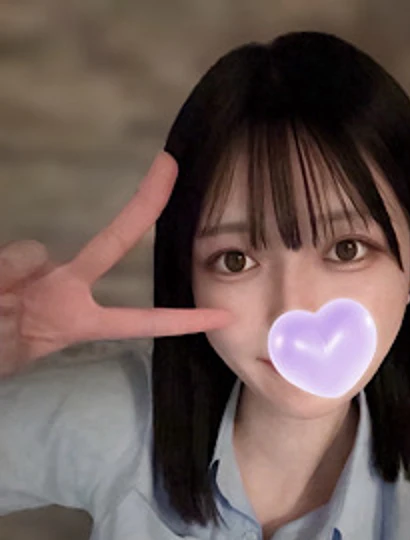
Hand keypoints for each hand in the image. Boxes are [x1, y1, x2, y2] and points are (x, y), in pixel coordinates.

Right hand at [0, 151, 233, 377]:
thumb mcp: (10, 342)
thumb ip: (26, 293)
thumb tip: (37, 255)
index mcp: (79, 320)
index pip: (142, 319)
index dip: (183, 319)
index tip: (224, 316)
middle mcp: (66, 288)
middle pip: (112, 242)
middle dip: (143, 205)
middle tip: (170, 165)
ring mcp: (39, 270)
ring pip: (30, 253)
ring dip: (8, 276)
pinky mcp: (15, 259)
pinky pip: (13, 254)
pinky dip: (2, 271)